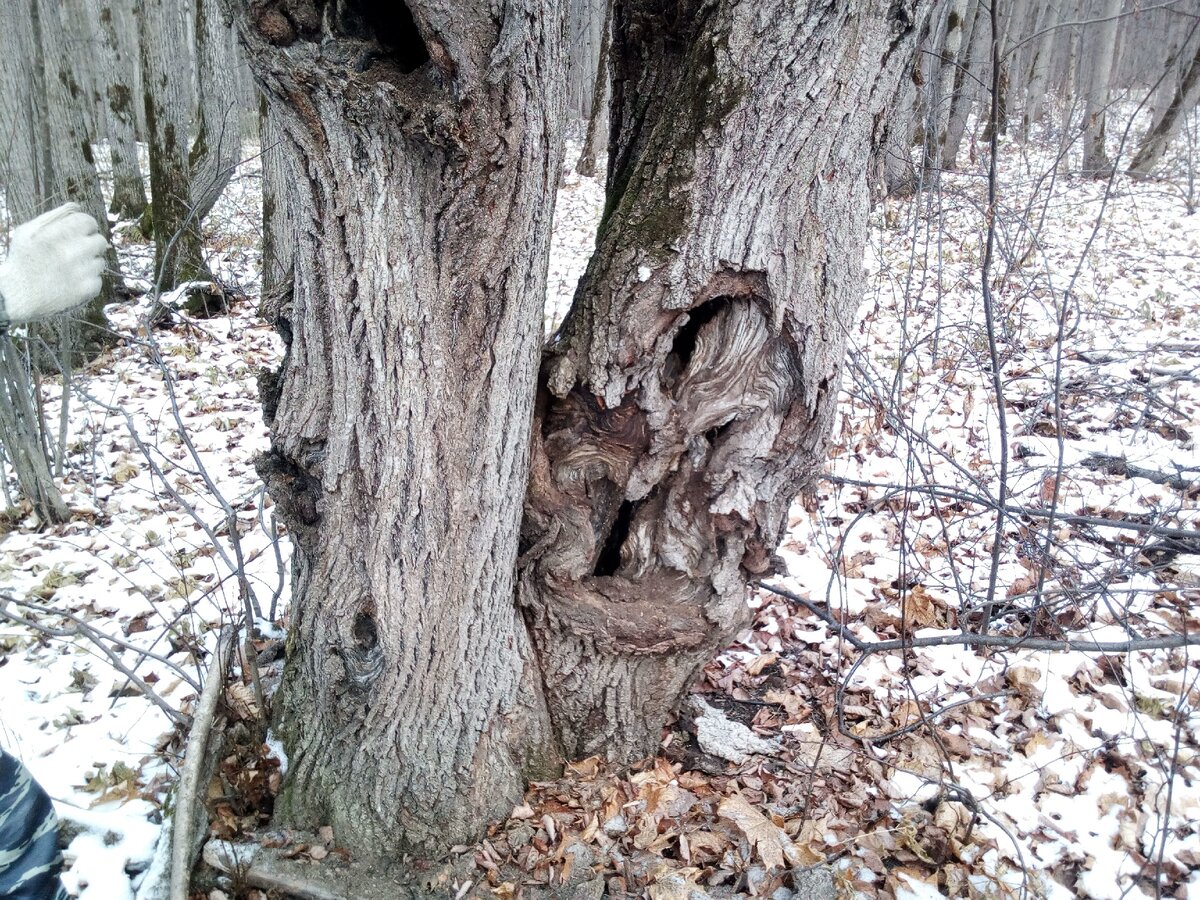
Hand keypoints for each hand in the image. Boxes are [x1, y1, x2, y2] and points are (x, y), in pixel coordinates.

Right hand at [0, 203, 107, 323]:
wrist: (16, 295)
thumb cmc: (22, 259)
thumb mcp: (28, 231)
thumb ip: (54, 216)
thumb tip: (77, 205)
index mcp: (58, 233)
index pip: (88, 221)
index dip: (84, 227)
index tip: (78, 235)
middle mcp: (74, 251)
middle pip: (100, 241)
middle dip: (89, 245)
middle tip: (75, 253)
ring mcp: (83, 272)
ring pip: (100, 261)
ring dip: (88, 264)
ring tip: (68, 270)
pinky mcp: (88, 289)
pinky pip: (98, 280)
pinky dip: (87, 281)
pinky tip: (70, 283)